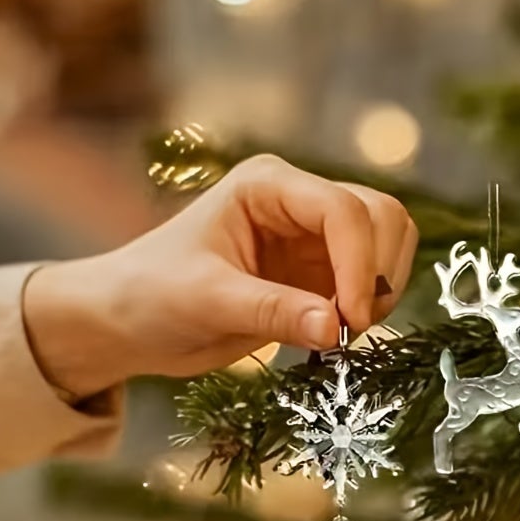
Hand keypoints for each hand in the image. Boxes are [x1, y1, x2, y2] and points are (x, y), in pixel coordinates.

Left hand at [23, 154, 418, 392]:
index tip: (351, 320)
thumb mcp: (207, 300)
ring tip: (345, 332)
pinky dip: (371, 306)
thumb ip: (272, 312)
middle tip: (351, 328)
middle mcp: (298, 202)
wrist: (132, 322)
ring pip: (387, 243)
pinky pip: (372, 280)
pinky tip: (339, 334)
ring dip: (382, 287)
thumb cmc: (151, 294)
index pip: (342, 209)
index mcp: (268, 186)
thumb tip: (335, 328)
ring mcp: (313, 237)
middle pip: (380, 215)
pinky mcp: (320, 273)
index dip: (359, 263)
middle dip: (378, 272)